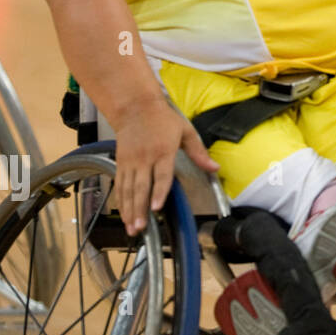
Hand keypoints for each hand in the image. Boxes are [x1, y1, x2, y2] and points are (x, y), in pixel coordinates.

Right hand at [112, 96, 218, 235]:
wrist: (135, 107)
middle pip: (141, 187)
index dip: (159, 193)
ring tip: (131, 226)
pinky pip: (120, 184)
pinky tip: (123, 212)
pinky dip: (121, 200)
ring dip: (129, 210)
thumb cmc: (162, 118)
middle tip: (140, 227)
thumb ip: (199, 152)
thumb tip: (215, 167)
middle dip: (140, 209)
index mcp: (163, 151)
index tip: (156, 208)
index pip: (161, 176)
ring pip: (128, 189)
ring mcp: (131, 161)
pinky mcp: (121, 162)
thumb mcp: (186, 131)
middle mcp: (145, 158)